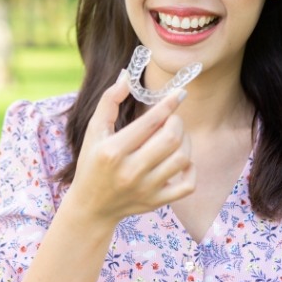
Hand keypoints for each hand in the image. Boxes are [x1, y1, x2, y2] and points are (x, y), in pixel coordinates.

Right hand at [67, 70, 195, 224]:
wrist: (91, 206)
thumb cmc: (91, 162)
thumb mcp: (93, 131)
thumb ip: (109, 101)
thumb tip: (127, 76)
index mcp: (113, 151)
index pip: (149, 122)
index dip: (168, 104)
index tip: (179, 93)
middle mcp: (130, 171)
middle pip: (171, 138)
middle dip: (176, 121)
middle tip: (171, 118)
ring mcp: (146, 189)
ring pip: (182, 158)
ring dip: (184, 141)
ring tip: (174, 136)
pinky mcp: (157, 201)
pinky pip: (188, 184)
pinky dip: (190, 168)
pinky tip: (180, 160)